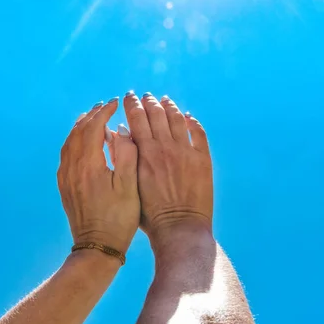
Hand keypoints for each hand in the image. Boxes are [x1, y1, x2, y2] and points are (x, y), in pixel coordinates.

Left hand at [57, 99, 139, 253]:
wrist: (97, 247)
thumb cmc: (119, 218)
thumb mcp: (130, 186)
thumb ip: (127, 154)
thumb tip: (120, 131)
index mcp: (89, 165)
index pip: (93, 127)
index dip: (104, 112)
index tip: (116, 103)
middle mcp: (73, 167)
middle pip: (78, 131)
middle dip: (92, 115)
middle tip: (105, 105)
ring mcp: (66, 177)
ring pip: (69, 141)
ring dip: (81, 126)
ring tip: (93, 116)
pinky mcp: (64, 185)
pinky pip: (66, 154)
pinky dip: (74, 140)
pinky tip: (83, 141)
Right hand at [123, 93, 212, 241]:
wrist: (179, 228)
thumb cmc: (149, 213)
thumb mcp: (130, 183)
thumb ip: (125, 156)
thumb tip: (120, 132)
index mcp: (146, 152)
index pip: (137, 118)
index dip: (132, 105)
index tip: (129, 96)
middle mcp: (166, 147)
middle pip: (157, 114)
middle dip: (149, 101)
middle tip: (146, 95)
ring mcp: (186, 152)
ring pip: (177, 119)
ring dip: (169, 107)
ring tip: (164, 100)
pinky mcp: (202, 161)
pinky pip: (199, 133)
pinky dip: (193, 122)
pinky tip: (188, 117)